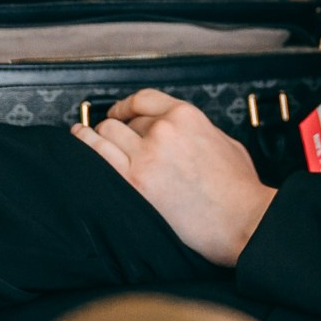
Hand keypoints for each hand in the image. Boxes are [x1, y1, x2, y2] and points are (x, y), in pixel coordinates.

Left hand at [71, 89, 273, 267]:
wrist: (242, 219)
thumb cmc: (239, 189)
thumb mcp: (225, 144)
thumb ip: (198, 133)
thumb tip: (183, 136)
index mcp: (188, 117)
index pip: (145, 100)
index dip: (127, 105)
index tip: (120, 111)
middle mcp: (165, 131)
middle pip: (126, 120)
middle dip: (118, 128)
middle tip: (111, 136)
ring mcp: (147, 156)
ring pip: (107, 134)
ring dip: (96, 135)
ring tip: (85, 135)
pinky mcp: (135, 182)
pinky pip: (100, 155)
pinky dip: (86, 145)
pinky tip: (79, 140)